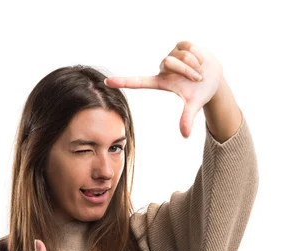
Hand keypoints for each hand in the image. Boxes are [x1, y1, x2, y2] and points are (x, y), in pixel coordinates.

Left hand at [104, 41, 223, 137]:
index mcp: (160, 82)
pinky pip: (189, 47)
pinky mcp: (180, 44)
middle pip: (169, 62)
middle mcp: (163, 68)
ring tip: (200, 71)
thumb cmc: (200, 92)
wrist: (214, 77)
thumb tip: (185, 135)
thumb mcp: (193, 106)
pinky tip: (201, 60)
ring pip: (180, 55)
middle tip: (198, 78)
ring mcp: (171, 55)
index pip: (138, 82)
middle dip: (187, 70)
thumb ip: (186, 118)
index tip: (107, 82)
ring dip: (194, 64)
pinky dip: (199, 55)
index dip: (124, 82)